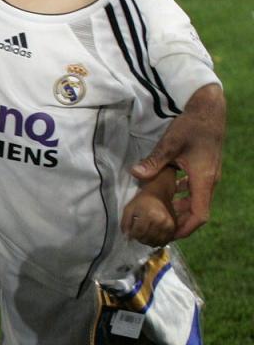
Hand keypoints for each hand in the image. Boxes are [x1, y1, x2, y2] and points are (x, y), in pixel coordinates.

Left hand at [121, 193, 175, 245]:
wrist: (159, 194)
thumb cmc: (142, 201)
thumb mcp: (129, 208)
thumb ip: (125, 223)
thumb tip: (126, 237)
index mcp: (149, 214)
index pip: (139, 232)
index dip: (133, 235)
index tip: (131, 234)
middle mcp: (161, 221)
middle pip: (148, 238)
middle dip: (140, 239)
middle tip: (137, 234)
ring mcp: (169, 225)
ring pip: (156, 242)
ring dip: (148, 242)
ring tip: (144, 235)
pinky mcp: (174, 227)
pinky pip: (165, 241)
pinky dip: (157, 242)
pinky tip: (152, 237)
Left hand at [131, 83, 224, 237]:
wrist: (209, 109)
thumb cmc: (192, 125)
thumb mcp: (170, 143)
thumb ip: (154, 162)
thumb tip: (136, 174)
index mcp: (204, 180)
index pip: (200, 215)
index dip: (185, 229)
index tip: (169, 235)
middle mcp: (209, 181)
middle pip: (196, 211)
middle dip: (178, 221)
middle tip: (157, 226)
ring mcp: (208, 175)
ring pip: (195, 200)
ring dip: (178, 207)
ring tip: (158, 212)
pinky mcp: (204, 169)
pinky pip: (194, 189)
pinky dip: (181, 195)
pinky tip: (165, 192)